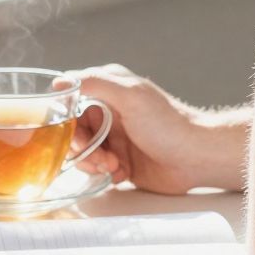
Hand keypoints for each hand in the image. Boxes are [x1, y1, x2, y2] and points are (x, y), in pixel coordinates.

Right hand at [58, 64, 232, 194]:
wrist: (196, 157)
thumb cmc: (169, 124)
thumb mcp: (130, 96)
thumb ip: (94, 84)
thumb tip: (59, 81)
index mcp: (110, 90)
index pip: (72, 103)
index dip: (69, 123)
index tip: (77, 137)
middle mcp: (110, 113)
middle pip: (76, 132)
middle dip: (82, 148)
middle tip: (99, 158)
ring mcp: (115, 138)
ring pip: (85, 152)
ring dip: (94, 162)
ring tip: (113, 166)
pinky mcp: (121, 161)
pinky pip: (99, 169)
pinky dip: (106, 173)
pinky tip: (122, 173)